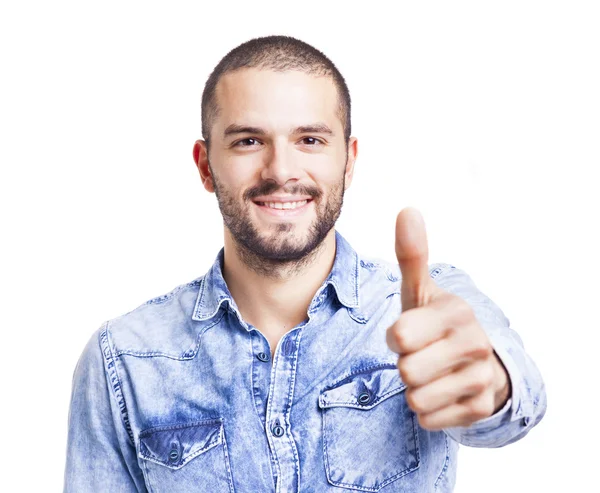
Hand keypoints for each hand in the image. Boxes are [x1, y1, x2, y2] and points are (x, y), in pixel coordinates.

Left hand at [385, 207, 510, 430]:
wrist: (473, 359)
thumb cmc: (433, 321)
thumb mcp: (419, 291)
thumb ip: (411, 255)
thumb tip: (407, 210)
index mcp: (456, 312)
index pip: (400, 337)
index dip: (396, 337)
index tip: (408, 332)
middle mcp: (475, 344)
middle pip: (407, 371)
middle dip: (404, 365)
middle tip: (419, 355)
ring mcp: (481, 378)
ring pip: (417, 399)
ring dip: (414, 390)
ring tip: (429, 373)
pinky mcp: (480, 409)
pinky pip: (429, 419)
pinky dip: (428, 410)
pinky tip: (441, 392)